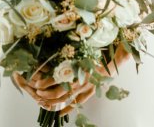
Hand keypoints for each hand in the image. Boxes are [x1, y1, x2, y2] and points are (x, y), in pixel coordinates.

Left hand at [12, 44, 129, 115]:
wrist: (118, 52)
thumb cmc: (101, 44)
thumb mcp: (85, 42)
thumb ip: (69, 44)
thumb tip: (54, 39)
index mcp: (79, 67)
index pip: (58, 79)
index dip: (45, 82)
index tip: (35, 82)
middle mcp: (82, 79)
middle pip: (60, 91)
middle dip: (46, 93)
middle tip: (35, 92)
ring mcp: (87, 86)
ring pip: (68, 99)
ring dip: (54, 102)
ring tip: (42, 101)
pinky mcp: (92, 89)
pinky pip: (79, 102)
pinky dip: (69, 108)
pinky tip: (61, 113)